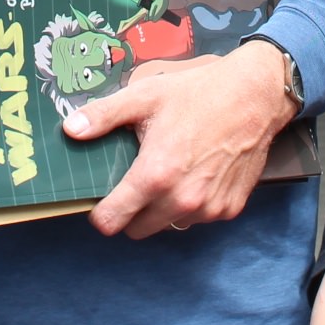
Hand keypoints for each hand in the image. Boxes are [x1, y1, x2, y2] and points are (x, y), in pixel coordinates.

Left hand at [65, 40, 297, 238]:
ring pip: (169, 224)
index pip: (112, 222)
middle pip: (137, 230)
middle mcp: (182, 200)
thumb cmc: (198, 94)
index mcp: (155, 176)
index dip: (101, 214)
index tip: (102, 201)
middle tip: (136, 180)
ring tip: (170, 172)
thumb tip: (70, 130)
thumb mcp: (144, 96)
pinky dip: (192, 204)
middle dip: (131, 212)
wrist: (254, 96)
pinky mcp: (229, 209)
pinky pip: (198, 218)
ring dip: (162, 209)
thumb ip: (103, 116)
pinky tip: (196, 173)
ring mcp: (208, 209)